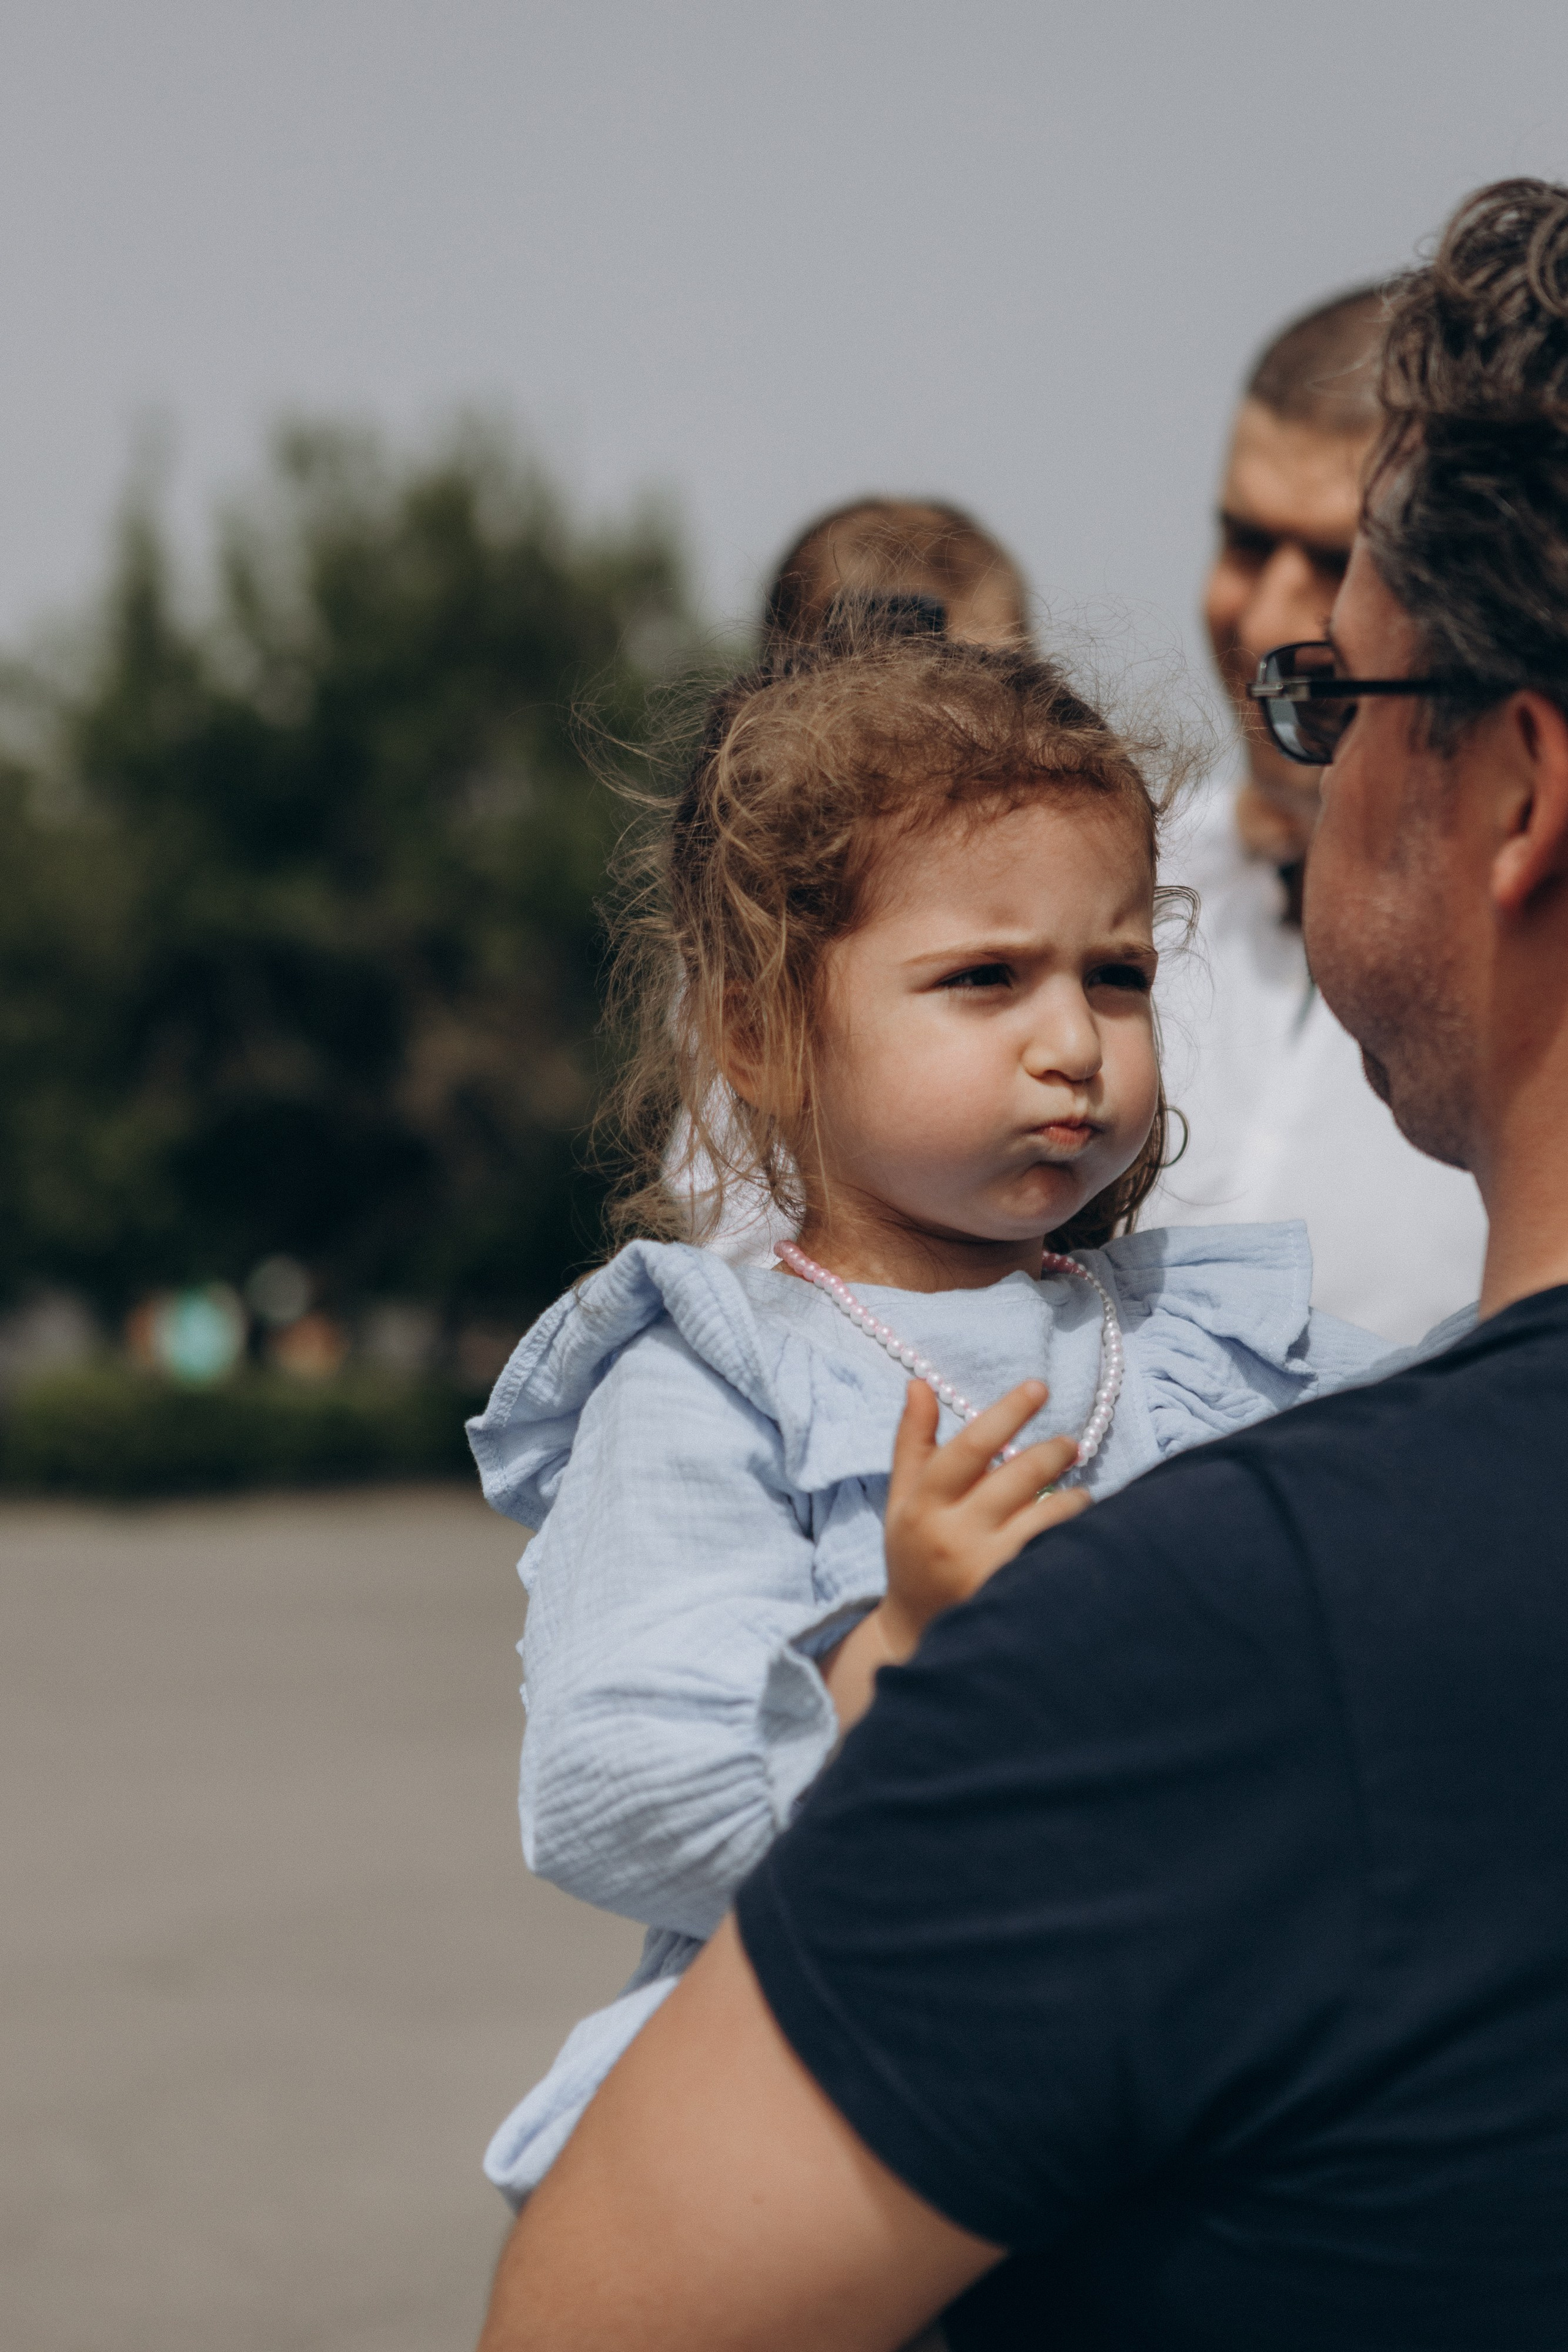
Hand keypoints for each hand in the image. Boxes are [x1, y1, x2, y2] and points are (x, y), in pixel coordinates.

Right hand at [880, 1379, 1089, 1661]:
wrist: (918, 1635)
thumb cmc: (914, 1554)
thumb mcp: (902, 1498)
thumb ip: (912, 1441)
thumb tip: (920, 1383)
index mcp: (924, 1506)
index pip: (970, 1447)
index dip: (1007, 1412)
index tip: (1039, 1387)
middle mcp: (955, 1537)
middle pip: (1018, 1475)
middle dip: (1053, 1451)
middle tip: (1069, 1444)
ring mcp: (988, 1569)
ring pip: (1051, 1515)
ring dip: (1074, 1496)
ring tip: (1076, 1493)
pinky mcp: (1016, 1596)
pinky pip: (1061, 1552)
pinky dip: (1077, 1534)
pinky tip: (1080, 1532)